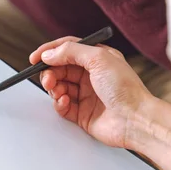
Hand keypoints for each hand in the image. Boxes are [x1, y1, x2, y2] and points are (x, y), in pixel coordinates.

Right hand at [30, 37, 154, 148]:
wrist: (135, 119)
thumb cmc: (125, 89)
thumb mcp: (98, 58)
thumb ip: (71, 51)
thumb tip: (50, 53)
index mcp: (97, 59)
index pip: (68, 50)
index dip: (50, 52)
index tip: (35, 57)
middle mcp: (91, 76)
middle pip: (60, 69)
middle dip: (50, 72)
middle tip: (47, 78)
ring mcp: (86, 95)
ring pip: (59, 87)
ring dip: (54, 88)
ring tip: (58, 91)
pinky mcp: (82, 114)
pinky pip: (62, 106)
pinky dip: (59, 103)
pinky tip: (64, 102)